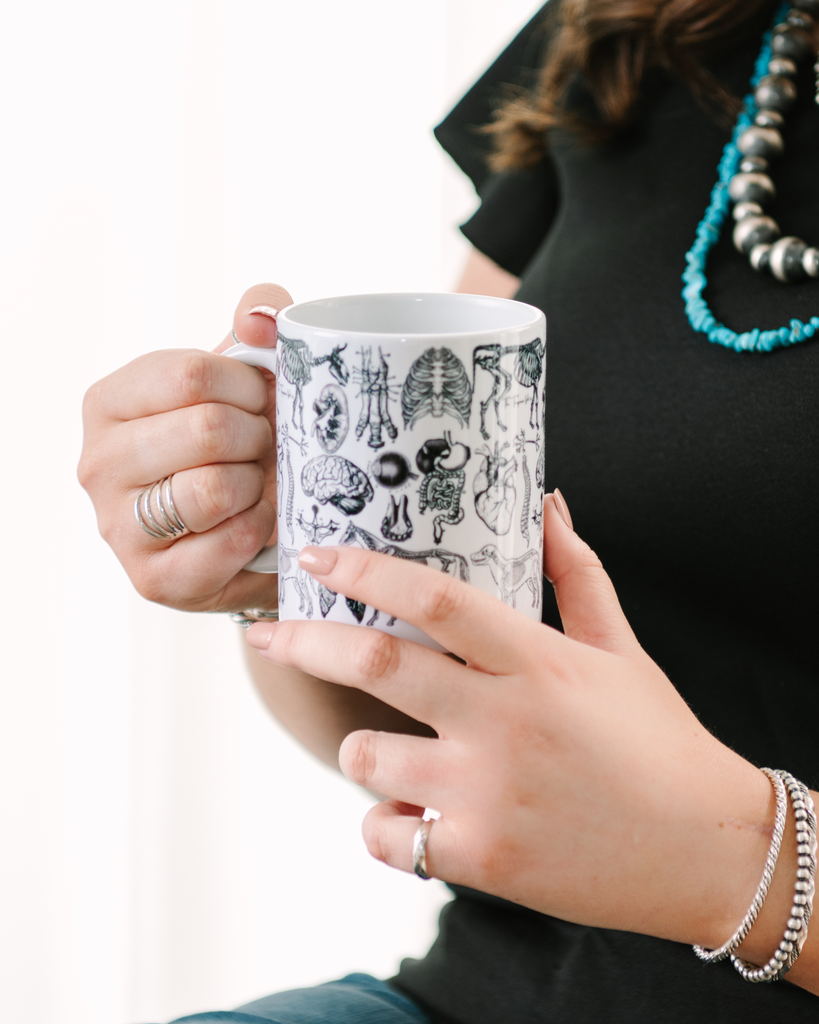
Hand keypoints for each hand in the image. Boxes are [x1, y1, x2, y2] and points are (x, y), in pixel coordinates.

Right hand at [78, 284, 290, 611]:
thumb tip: (258, 316)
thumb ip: (259, 321)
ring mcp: (118, 526)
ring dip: (257, 484)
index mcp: (109, 402)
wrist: (248, 529)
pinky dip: (260, 529)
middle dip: (258, 437)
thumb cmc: (240, 442)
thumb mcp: (245, 374)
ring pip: (213, 488)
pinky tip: (255, 522)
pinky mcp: (152, 579)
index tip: (258, 403)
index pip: (190, 376)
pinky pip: (228, 542)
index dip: (248, 388)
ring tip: (256, 484)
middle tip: (262, 448)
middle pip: (206, 430)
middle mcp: (98, 462)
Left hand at [245, 494, 779, 951]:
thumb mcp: (620, 650)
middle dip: (306, 641)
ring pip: (366, 755)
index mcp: (537, 662)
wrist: (705, 851)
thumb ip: (576, 574)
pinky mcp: (481, 859)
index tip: (316, 554)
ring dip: (359, 746)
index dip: (366, 569)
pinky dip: (383, 825)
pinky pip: (386, 837)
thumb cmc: (659, 743)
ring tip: (387, 749)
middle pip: (377, 664)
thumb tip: (550, 504)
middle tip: (268, 633)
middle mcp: (505, 722)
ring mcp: (487, 794)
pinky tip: (415, 817)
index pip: (435, 599)